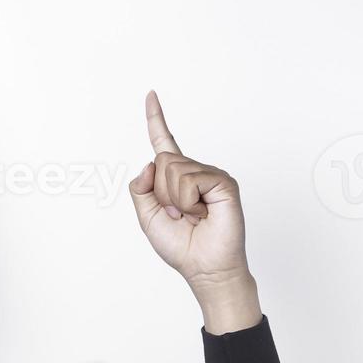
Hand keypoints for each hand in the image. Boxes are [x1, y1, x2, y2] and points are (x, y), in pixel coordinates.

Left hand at [128, 90, 250, 295]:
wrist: (204, 267)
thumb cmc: (181, 246)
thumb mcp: (147, 218)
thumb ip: (140, 189)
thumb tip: (149, 163)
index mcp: (175, 179)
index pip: (164, 143)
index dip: (156, 118)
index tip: (150, 94)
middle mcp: (194, 172)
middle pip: (162, 160)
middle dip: (161, 192)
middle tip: (178, 214)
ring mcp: (210, 175)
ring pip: (173, 170)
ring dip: (174, 200)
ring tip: (191, 216)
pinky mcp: (223, 182)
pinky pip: (189, 180)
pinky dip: (188, 202)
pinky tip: (202, 213)